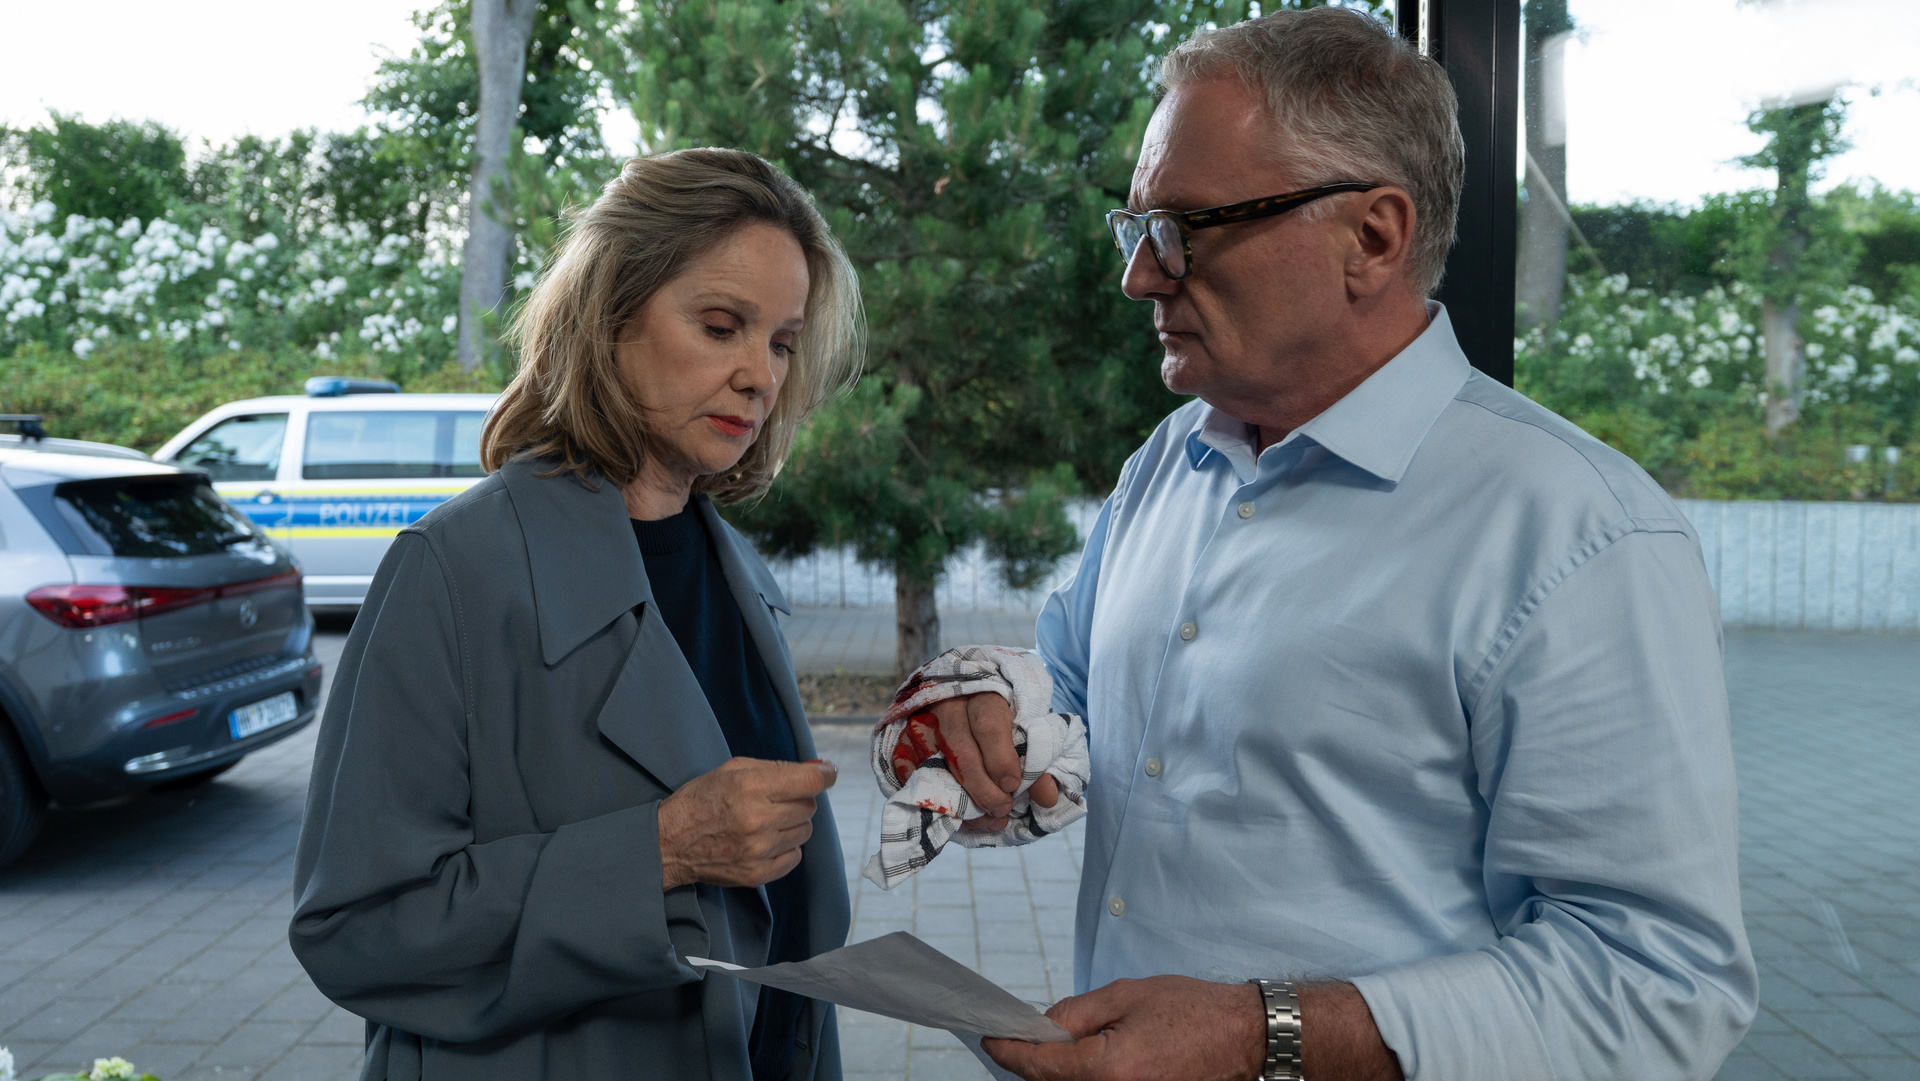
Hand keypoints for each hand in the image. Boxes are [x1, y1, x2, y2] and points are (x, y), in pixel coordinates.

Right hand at [657, 757, 835, 889]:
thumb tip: (816, 770)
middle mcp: (759, 820)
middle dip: (798, 799)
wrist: (669, 843)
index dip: (826, 775)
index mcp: (752, 787)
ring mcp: (760, 850)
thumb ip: (775, 767)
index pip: (810, 782)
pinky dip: (786, 847)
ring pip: (804, 831)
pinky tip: (765, 840)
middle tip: (776, 799)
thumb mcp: (731, 769)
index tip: (828, 774)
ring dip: (792, 824)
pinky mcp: (758, 873)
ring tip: (766, 821)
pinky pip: (794, 856)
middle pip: (809, 806)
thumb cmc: (700, 801)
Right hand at [923, 693, 1057, 828]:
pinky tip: (962, 817)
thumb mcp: (1025, 722)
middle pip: (960, 750)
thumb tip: (1048, 797)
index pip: (989, 725)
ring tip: (986, 819)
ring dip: (961, 801)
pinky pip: (915, 777)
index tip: (1013, 785)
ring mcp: (921, 723)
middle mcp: (947, 705)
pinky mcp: (905, 741)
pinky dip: (940, 802)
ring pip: (935, 766)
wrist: (966, 689)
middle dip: (982, 788)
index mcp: (982, 692)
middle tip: (1002, 809)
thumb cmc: (1002, 708)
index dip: (1001, 759)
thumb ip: (1037, 757)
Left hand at [983, 976, 1264, 1080]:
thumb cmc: (1192, 1010)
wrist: (1244, 1036)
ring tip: (1058, 1046)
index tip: (990, 1039)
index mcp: (1107, 1069)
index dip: (1008, 1051)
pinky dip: (1082, 1079)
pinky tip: (1085, 1059)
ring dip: (1058, 1074)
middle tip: (1021, 1037)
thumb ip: (1076, 1013)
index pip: (1039, 1066)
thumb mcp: (1126, 995)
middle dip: (1032, 1063)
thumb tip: (1043, 1028)